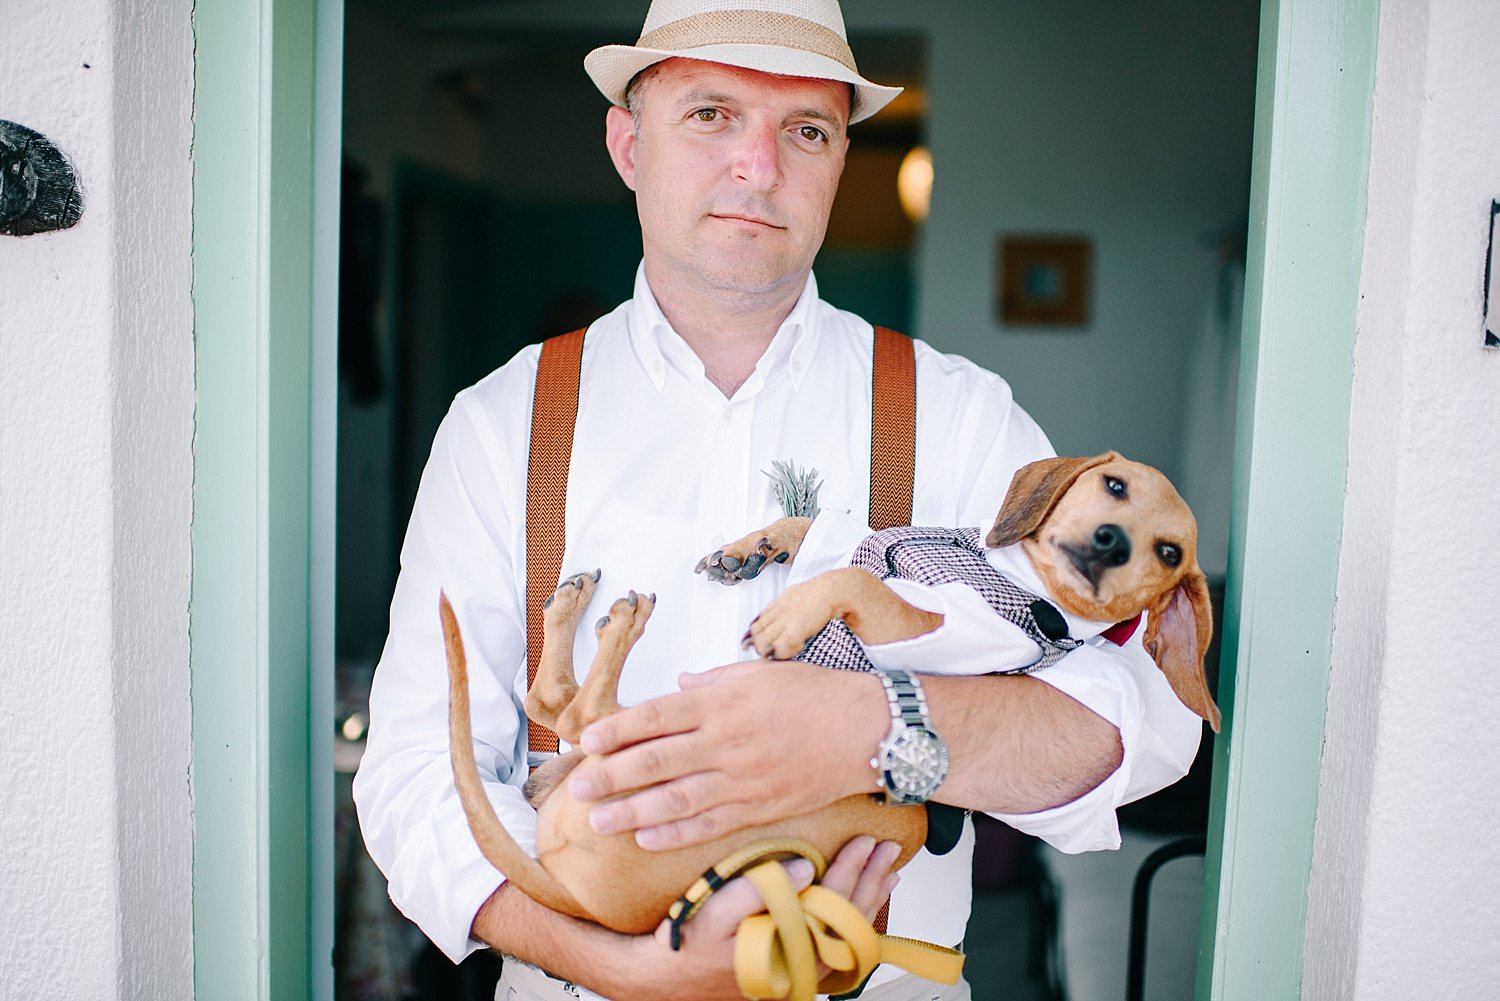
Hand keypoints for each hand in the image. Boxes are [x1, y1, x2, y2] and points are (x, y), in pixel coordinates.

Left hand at [570, 660, 887, 849]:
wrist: (866, 729)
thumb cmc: (815, 695)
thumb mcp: (760, 673)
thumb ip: (712, 681)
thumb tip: (676, 686)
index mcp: (724, 701)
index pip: (657, 716)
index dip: (618, 731)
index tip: (587, 742)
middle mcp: (728, 740)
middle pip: (658, 761)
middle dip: (613, 776)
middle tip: (578, 790)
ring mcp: (744, 778)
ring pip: (677, 799)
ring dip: (633, 811)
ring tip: (599, 821)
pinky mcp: (761, 807)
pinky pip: (710, 823)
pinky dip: (676, 832)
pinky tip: (646, 837)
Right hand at [634, 838, 900, 1000]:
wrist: (670, 981)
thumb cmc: (690, 945)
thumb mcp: (714, 911)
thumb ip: (758, 889)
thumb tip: (805, 868)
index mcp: (787, 946)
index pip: (833, 902)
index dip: (851, 868)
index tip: (864, 841)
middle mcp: (802, 964)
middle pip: (850, 917)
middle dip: (871, 878)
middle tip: (888, 847)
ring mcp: (803, 969)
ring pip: (850, 933)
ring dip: (870, 898)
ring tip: (889, 871)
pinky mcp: (797, 968)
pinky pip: (838, 942)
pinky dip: (856, 918)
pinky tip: (865, 901)